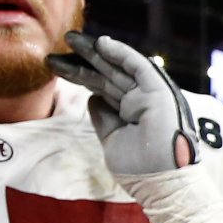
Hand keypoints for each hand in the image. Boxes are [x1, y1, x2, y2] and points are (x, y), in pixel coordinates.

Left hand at [47, 31, 222, 222]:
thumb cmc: (142, 171)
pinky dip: (121, 53)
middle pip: (108, 75)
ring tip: (71, 38)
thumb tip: (93, 97)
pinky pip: (139, 67)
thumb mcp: (113, 141)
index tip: (58, 66)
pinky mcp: (160, 92)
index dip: (81, 75)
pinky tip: (101, 43)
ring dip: (96, 52)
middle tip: (63, 42)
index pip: (103, 88)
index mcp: (131, 114)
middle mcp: (141, 101)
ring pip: (119, 68)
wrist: (164, 184)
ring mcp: (151, 96)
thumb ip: (104, 119)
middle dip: (85, 60)